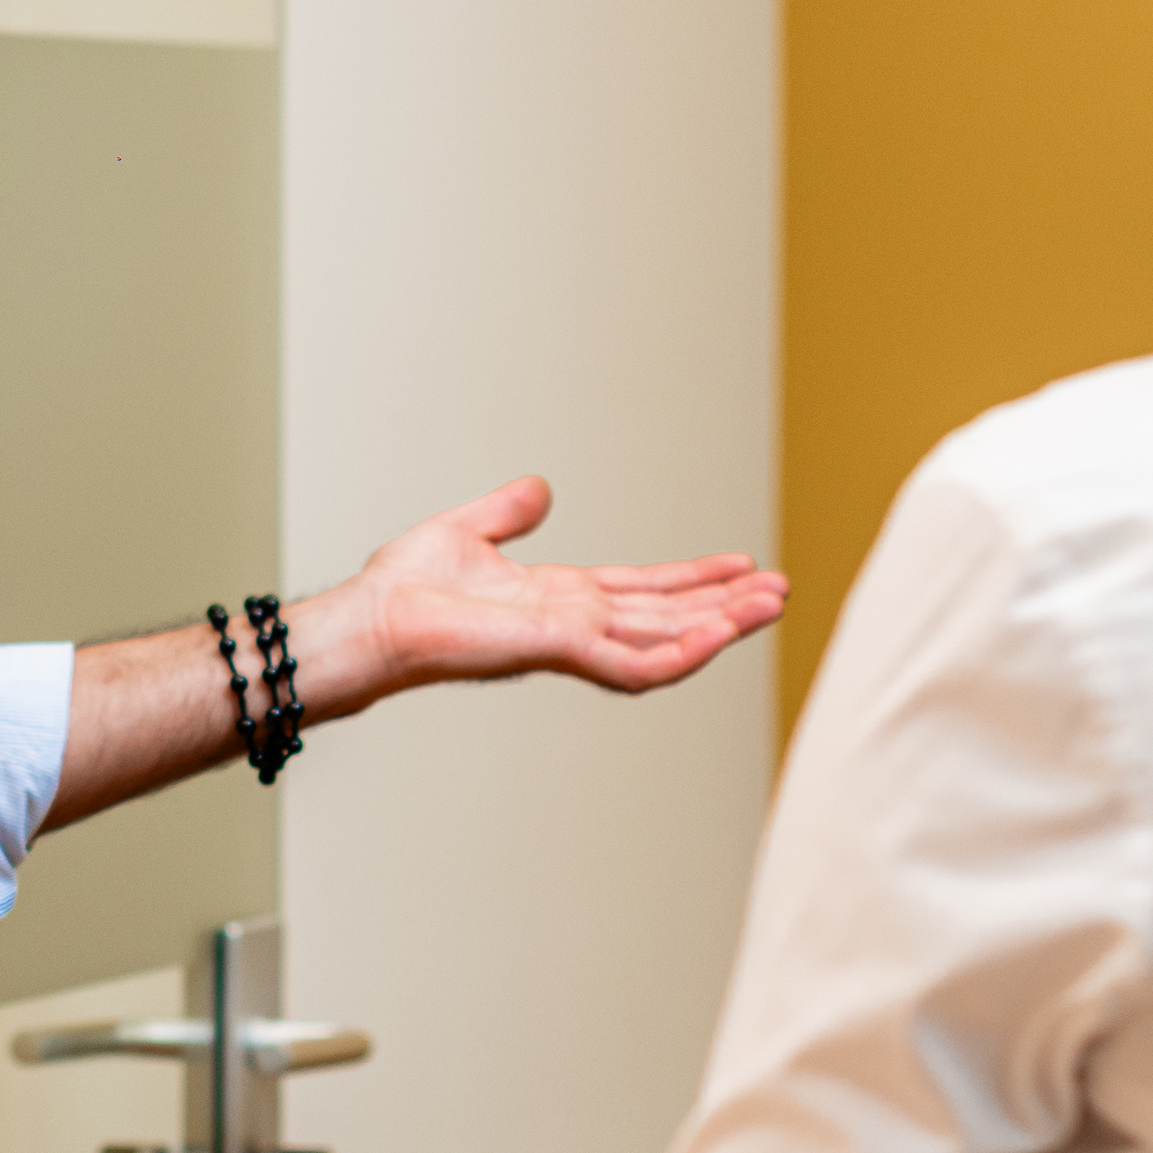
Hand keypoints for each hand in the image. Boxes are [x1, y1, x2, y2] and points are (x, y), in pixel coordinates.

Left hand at [291, 476, 782, 712]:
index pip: (642, 589)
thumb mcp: (467, 531)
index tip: (740, 564)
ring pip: (664, 640)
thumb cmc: (403, 588)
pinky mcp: (557, 651)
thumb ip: (506, 513)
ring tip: (770, 606)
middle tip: (781, 590)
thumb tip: (538, 490)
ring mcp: (570, 642)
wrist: (372, 617)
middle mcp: (573, 623)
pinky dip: (678, 652)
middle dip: (725, 604)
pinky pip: (632, 663)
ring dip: (719, 625)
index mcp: (559, 598)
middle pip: (667, 615)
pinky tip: (717, 634)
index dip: (693, 578)